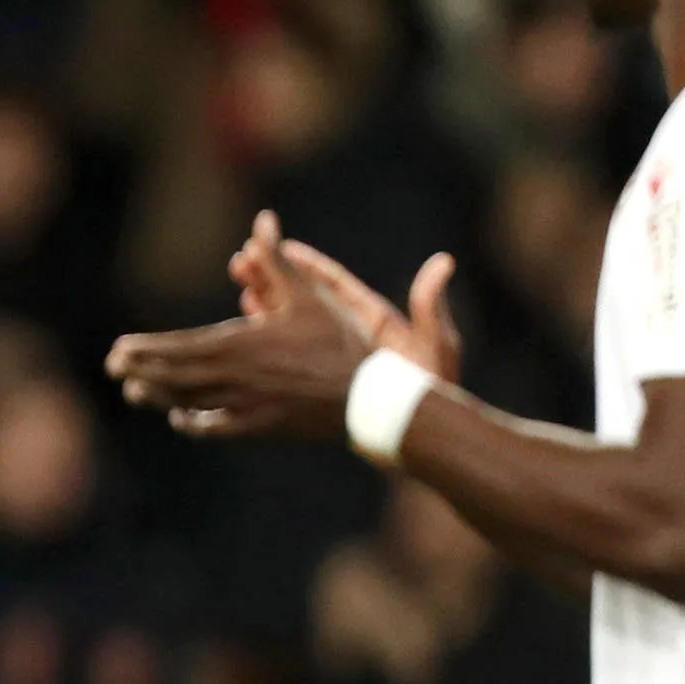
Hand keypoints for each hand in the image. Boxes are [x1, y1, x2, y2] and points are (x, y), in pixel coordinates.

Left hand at [104, 269, 373, 439]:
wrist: (369, 397)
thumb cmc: (338, 341)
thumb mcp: (308, 295)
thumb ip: (275, 261)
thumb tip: (261, 223)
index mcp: (241, 345)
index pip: (179, 348)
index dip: (146, 351)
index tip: (119, 349)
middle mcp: (235, 378)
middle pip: (174, 377)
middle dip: (140, 372)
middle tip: (113, 368)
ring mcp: (245, 405)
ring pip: (189, 402)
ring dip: (157, 397)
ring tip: (133, 391)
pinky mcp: (259, 426)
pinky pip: (216, 426)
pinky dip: (193, 421)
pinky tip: (178, 416)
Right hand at [229, 207, 458, 374]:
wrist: (417, 436)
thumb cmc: (431, 393)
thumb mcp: (435, 346)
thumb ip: (430, 306)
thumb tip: (443, 261)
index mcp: (373, 320)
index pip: (334, 285)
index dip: (307, 265)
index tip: (280, 247)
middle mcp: (347, 336)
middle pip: (303, 300)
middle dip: (273, 280)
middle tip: (243, 263)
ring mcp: (329, 360)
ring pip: (289, 327)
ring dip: (263, 307)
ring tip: (240, 289)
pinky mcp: (315, 383)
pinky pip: (285, 358)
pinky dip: (264, 343)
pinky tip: (243, 333)